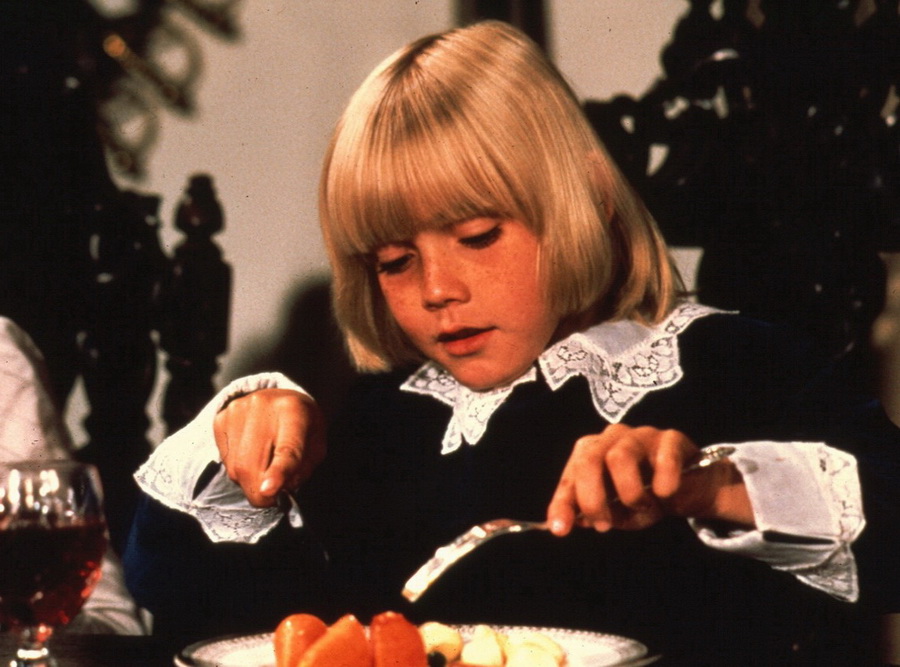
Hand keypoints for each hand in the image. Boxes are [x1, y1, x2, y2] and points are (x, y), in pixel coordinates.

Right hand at [213, 388, 325, 506]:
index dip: (278, 472)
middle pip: (251, 464)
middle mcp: (262, 406)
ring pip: (235, 467)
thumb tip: (276, 491)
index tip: (268, 491)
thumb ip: (302, 470)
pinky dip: (239, 468)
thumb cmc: (303, 427)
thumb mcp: (316, 446)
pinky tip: (252, 454)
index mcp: (294, 411)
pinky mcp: (221, 418)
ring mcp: (237, 411)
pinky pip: (225, 460)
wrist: (281, 398)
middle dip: (259, 492)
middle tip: (271, 498)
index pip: (286, 447)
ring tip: (265, 466)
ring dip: (249, 481)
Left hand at [546, 424, 750, 535]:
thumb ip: (596, 514)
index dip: (562, 503)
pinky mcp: (671, 438)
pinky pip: (663, 457)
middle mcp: (611, 439)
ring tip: (643, 506)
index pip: (569, 477)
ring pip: (620, 457)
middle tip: (605, 524)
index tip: (561, 529)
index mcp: (591, 454)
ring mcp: (641, 435)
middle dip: (592, 498)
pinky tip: (666, 493)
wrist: (690, 489)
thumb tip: (579, 520)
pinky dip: (663, 481)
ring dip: (629, 492)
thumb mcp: (618, 513)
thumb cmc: (646, 497)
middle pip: (589, 459)